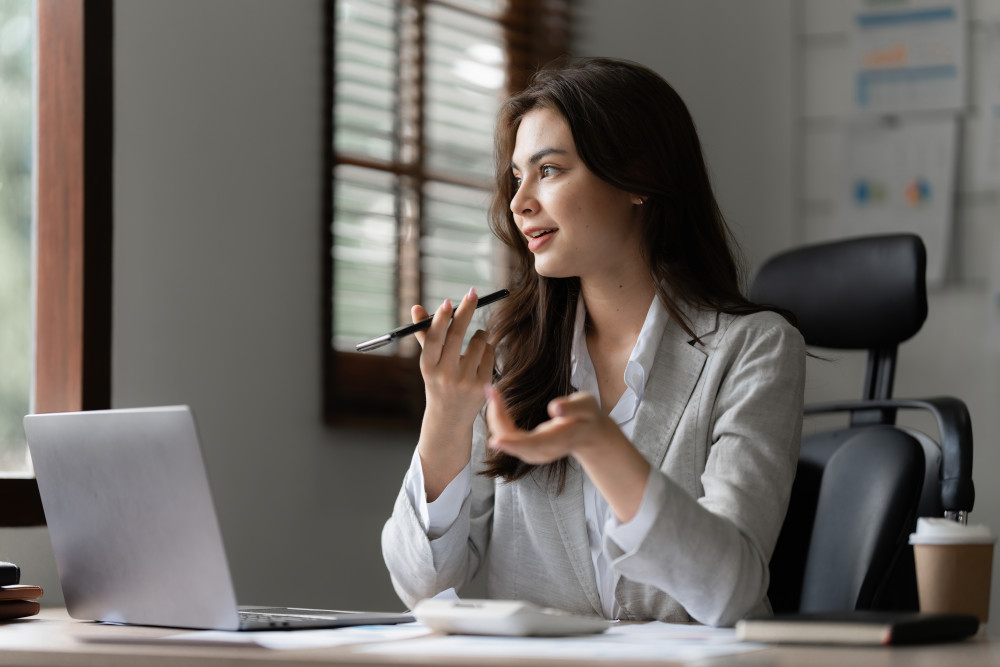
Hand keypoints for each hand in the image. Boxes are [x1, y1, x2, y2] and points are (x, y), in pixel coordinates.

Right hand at [414, 287, 494, 424]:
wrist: (450, 417)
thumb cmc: (438, 381)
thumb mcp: (429, 361)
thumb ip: (425, 334)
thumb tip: (416, 307)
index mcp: (428, 366)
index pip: (433, 338)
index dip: (440, 319)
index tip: (448, 301)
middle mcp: (445, 374)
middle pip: (457, 335)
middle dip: (466, 310)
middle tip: (473, 292)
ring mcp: (465, 381)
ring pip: (478, 342)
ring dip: (480, 334)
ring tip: (475, 340)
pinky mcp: (483, 385)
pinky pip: (490, 354)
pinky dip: (487, 349)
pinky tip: (481, 357)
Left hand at [484, 386, 619, 463]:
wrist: (587, 434)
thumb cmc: (588, 416)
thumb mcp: (587, 406)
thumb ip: (573, 407)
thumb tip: (554, 408)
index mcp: (559, 440)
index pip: (534, 445)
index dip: (514, 443)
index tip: (496, 441)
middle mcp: (543, 451)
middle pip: (514, 443)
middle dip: (497, 420)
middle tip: (491, 391)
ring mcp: (534, 452)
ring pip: (507, 440)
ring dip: (495, 418)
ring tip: (492, 392)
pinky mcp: (526, 448)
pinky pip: (506, 436)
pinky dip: (497, 419)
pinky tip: (495, 401)